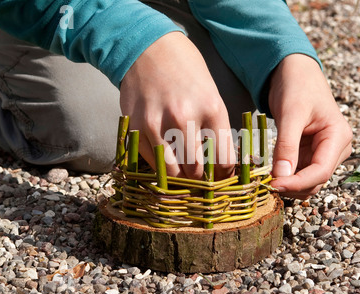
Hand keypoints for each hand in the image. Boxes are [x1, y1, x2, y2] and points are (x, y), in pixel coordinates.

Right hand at [120, 32, 234, 179]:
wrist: (149, 49)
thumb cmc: (186, 73)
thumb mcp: (212, 96)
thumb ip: (216, 129)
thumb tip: (220, 166)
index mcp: (212, 110)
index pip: (223, 162)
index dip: (223, 176)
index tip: (219, 177)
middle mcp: (185, 118)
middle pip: (196, 171)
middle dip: (199, 179)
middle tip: (199, 177)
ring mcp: (157, 124)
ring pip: (172, 173)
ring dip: (179, 177)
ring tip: (181, 171)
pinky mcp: (136, 127)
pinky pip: (151, 163)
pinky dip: (159, 166)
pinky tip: (165, 156)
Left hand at [269, 54, 352, 198]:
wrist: (296, 73)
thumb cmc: (297, 87)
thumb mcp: (290, 114)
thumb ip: (287, 146)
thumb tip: (281, 176)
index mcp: (339, 137)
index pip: (321, 172)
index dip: (297, 183)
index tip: (273, 185)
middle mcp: (337, 148)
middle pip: (316, 181)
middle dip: (292, 186)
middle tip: (264, 183)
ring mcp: (324, 153)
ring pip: (308, 181)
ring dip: (288, 184)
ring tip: (265, 178)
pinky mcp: (311, 154)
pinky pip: (299, 173)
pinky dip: (285, 176)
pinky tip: (270, 173)